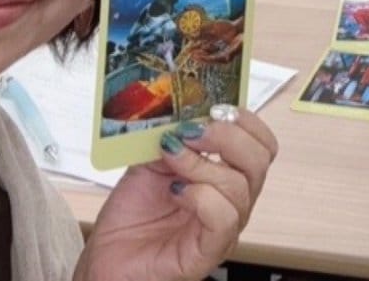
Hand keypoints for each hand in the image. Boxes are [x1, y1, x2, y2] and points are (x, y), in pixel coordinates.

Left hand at [75, 108, 277, 280]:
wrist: (106, 258)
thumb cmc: (131, 216)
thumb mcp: (151, 161)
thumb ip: (172, 136)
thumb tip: (184, 112)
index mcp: (227, 177)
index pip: (262, 146)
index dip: (246, 122)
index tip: (215, 109)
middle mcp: (233, 202)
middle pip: (259, 161)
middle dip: (227, 137)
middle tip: (191, 132)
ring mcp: (225, 229)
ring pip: (239, 187)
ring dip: (202, 165)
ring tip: (172, 161)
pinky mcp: (210, 252)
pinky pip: (224, 218)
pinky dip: (201, 197)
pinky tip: (177, 193)